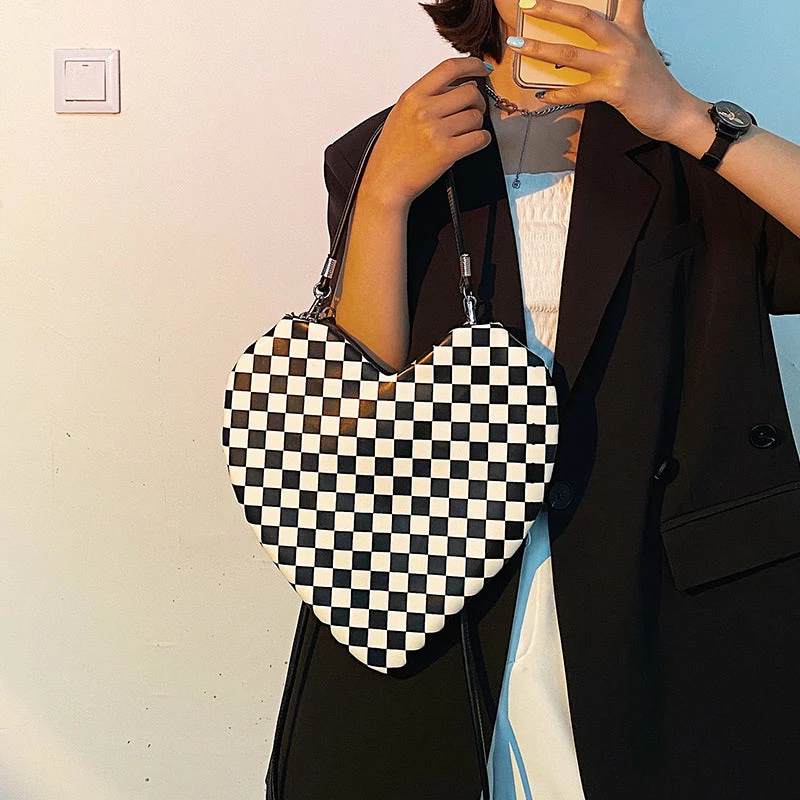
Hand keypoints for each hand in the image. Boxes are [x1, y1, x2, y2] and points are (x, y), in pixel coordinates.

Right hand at [361, 57, 492, 209]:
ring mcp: (435, 131)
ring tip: (466, 132)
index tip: (482, 68)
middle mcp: (424, 110)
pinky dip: (482, 140)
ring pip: (476, 117)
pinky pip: (479, 138)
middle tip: (474, 111)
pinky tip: (473, 142)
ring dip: (477, 124)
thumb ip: (427, 97)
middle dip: (478, 102)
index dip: (472, 64)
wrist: (385, 182)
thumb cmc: (392, 152)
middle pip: (470, 92)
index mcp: (412, 97)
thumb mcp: (401, 114)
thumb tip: (461, 85)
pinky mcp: (447, 152)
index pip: (449, 68)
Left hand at [507, 0, 702, 142]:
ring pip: (570, 53)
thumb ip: (617, 38)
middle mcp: (624, 41)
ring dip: (539, 48)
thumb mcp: (640, 50)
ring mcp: (618, 66)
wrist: (675, 112)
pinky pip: (577, 91)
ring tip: (518, 45)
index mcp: (631, 27)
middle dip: (551, 8)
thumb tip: (583, 41)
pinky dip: (557, 94)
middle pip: (582, 17)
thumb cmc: (652, 85)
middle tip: (528, 4)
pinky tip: (543, 94)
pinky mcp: (614, 91)